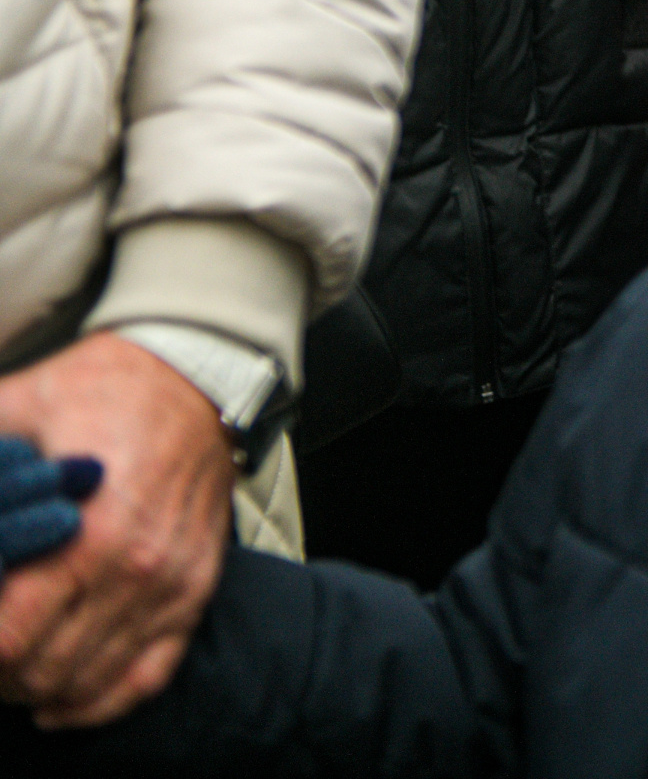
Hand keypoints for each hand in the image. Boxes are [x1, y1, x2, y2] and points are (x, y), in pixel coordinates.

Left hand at [0, 335, 232, 727]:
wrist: (193, 377)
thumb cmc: (99, 392)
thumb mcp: (15, 407)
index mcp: (89, 533)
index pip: (9, 639)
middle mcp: (136, 570)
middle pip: (41, 671)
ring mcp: (171, 585)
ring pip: (87, 682)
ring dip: (36, 688)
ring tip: (6, 671)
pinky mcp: (194, 590)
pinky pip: (147, 676)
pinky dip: (99, 702)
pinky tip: (59, 704)